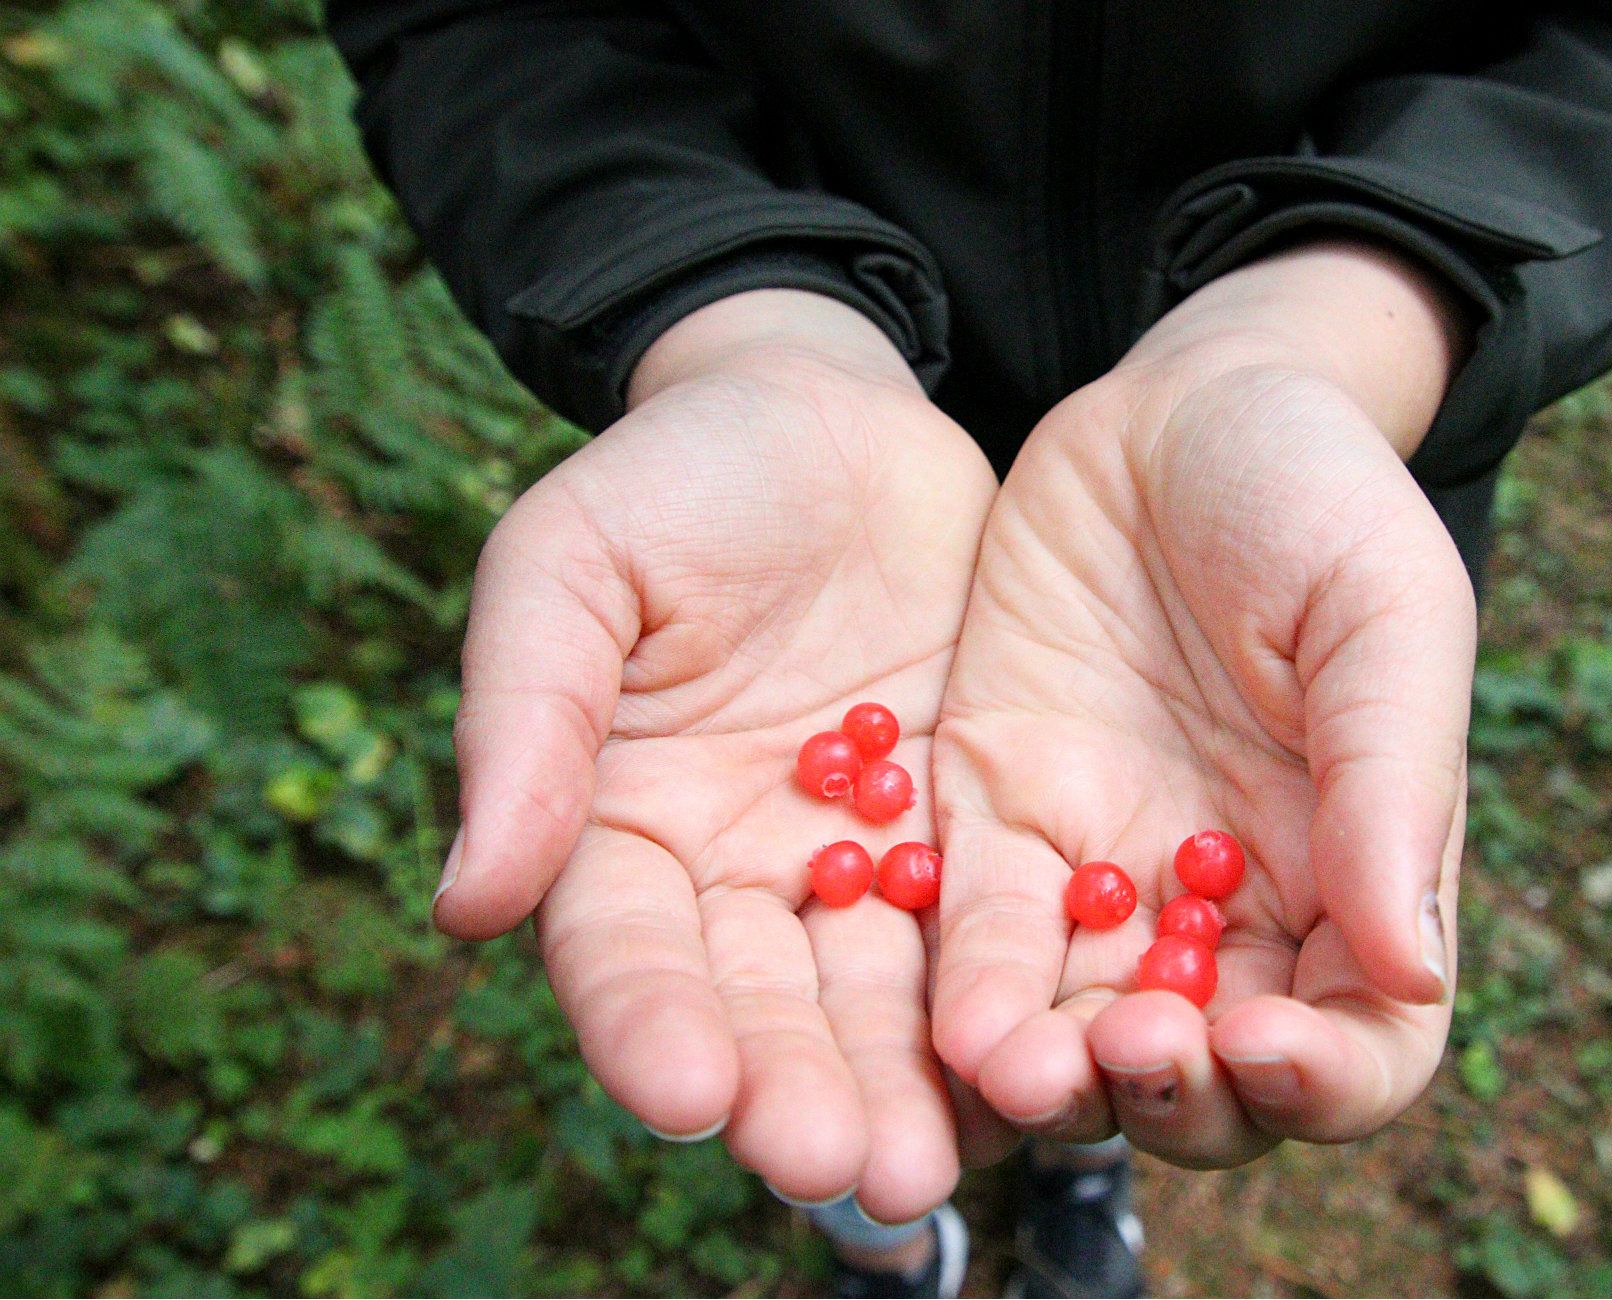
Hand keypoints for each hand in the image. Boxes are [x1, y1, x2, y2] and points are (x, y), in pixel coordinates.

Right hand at [436, 291, 997, 1217]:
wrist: (828, 417)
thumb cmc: (675, 478)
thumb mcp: (572, 566)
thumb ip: (527, 720)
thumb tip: (466, 904)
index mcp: (621, 826)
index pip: (625, 951)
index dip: (648, 1021)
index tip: (684, 1090)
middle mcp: (739, 873)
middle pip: (759, 1005)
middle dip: (792, 1089)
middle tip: (833, 1167)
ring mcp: (858, 862)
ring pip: (876, 997)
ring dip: (899, 1085)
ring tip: (931, 1164)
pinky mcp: (963, 832)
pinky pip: (983, 929)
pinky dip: (1001, 1000)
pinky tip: (1035, 1060)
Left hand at [930, 244, 1476, 1165]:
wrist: (1175, 407)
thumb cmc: (1315, 495)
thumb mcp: (1382, 610)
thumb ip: (1393, 780)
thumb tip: (1415, 968)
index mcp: (1355, 875)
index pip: (1362, 1044)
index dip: (1323, 1081)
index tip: (1266, 1045)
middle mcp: (1231, 908)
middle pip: (1210, 1078)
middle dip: (1173, 1096)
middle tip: (1127, 1053)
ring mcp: (1108, 874)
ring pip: (1082, 1037)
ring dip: (1056, 1079)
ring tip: (1019, 1071)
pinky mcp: (1000, 823)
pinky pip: (981, 938)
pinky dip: (969, 994)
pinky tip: (952, 1022)